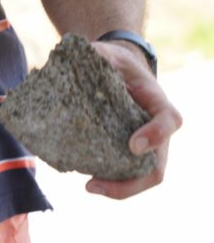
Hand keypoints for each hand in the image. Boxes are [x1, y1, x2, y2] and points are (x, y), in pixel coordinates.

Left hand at [85, 41, 182, 199]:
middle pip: (156, 167)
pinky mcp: (125, 154)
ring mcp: (143, 146)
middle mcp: (155, 130)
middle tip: (94, 184)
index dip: (155, 135)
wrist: (116, 71)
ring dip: (118, 188)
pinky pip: (123, 175)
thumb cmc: (113, 63)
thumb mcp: (106, 53)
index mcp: (157, 102)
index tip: (132, 145)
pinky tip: (84, 176)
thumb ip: (96, 56)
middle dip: (130, 183)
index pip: (169, 120)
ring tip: (89, 186)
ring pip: (141, 178)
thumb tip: (74, 62)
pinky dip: (108, 182)